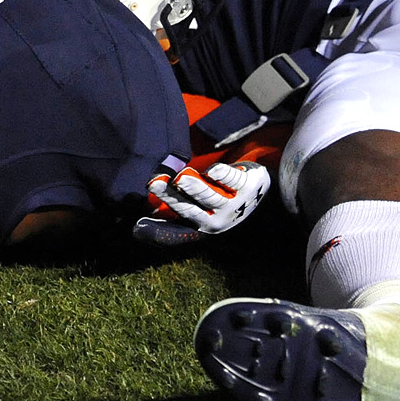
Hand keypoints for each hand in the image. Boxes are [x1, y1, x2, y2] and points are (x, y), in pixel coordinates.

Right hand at [132, 160, 269, 244]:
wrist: (261, 194)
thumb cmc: (222, 199)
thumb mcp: (201, 209)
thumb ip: (174, 211)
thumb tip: (138, 225)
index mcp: (203, 225)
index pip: (177, 226)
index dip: (158, 229)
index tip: (139, 224)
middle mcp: (217, 219)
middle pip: (190, 208)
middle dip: (171, 197)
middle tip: (154, 185)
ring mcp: (233, 203)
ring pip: (210, 195)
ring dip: (195, 188)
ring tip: (181, 179)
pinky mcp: (246, 186)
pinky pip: (232, 180)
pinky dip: (222, 175)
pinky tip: (212, 171)